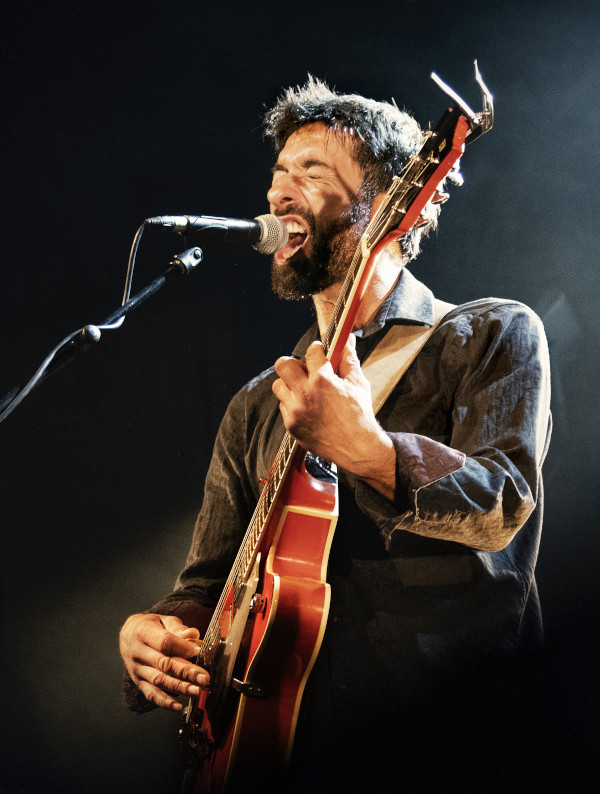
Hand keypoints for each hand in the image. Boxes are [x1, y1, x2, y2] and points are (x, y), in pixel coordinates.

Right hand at [119, 613, 209, 711]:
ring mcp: (137, 669)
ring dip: (179, 688)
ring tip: (196, 691)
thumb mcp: (163, 620)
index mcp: (143, 632)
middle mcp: (138, 652)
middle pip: (163, 664)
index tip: (198, 651)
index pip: (164, 641)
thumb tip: (193, 635)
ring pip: (159, 680)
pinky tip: (179, 706)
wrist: (127, 636)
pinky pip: (151, 694)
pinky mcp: (138, 682)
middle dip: (186, 672)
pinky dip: (165, 702)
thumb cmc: (151, 626)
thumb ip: (178, 628)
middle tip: (203, 678)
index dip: (182, 647)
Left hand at [272, 336, 395, 499]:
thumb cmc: (359, 416)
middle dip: (294, 364)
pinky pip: (283, 406)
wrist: (357, 448)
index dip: (316, 350)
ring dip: (290, 384)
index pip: (311, 352)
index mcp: (322, 380)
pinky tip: (307, 408)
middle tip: (304, 370)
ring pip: (278, 386)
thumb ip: (348, 360)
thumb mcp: (358, 383)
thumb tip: (348, 341)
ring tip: (304, 390)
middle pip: (283, 365)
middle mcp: (305, 394)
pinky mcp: (291, 425)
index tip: (319, 353)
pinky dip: (292, 404)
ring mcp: (295, 411)